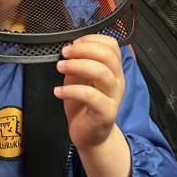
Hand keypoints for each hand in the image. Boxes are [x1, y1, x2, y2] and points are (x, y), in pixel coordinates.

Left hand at [55, 35, 130, 176]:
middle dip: (83, 49)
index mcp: (113, 70)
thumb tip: (69, 49)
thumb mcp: (78, 79)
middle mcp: (117, 81)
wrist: (90, 137)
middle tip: (65, 53)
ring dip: (77, 66)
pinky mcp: (106, 112)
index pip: (112, 45)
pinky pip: (91, 96)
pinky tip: (58, 92)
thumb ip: (77, 64)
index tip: (73, 43)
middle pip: (108, 55)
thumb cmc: (83, 106)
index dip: (92, 39)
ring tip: (60, 67)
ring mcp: (113, 97)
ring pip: (102, 72)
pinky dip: (71, 91)